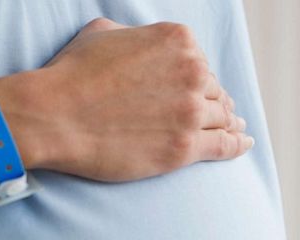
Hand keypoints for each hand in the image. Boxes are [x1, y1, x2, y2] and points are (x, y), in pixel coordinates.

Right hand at [0, 17, 251, 181]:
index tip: (193, 88)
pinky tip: (243, 142)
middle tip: (211, 112)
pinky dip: (238, 144)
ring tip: (234, 127)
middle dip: (211, 100)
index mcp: (177, 40)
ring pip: (222, 117)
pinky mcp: (185, 147)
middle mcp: (193, 71)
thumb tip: (138, 42)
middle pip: (213, 89)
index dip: (195, 77)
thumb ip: (133, 34)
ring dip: (228, 122)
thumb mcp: (102, 33)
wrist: (56, 116)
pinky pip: (224, 145)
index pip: (200, 60)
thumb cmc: (71, 74)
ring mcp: (191, 111)